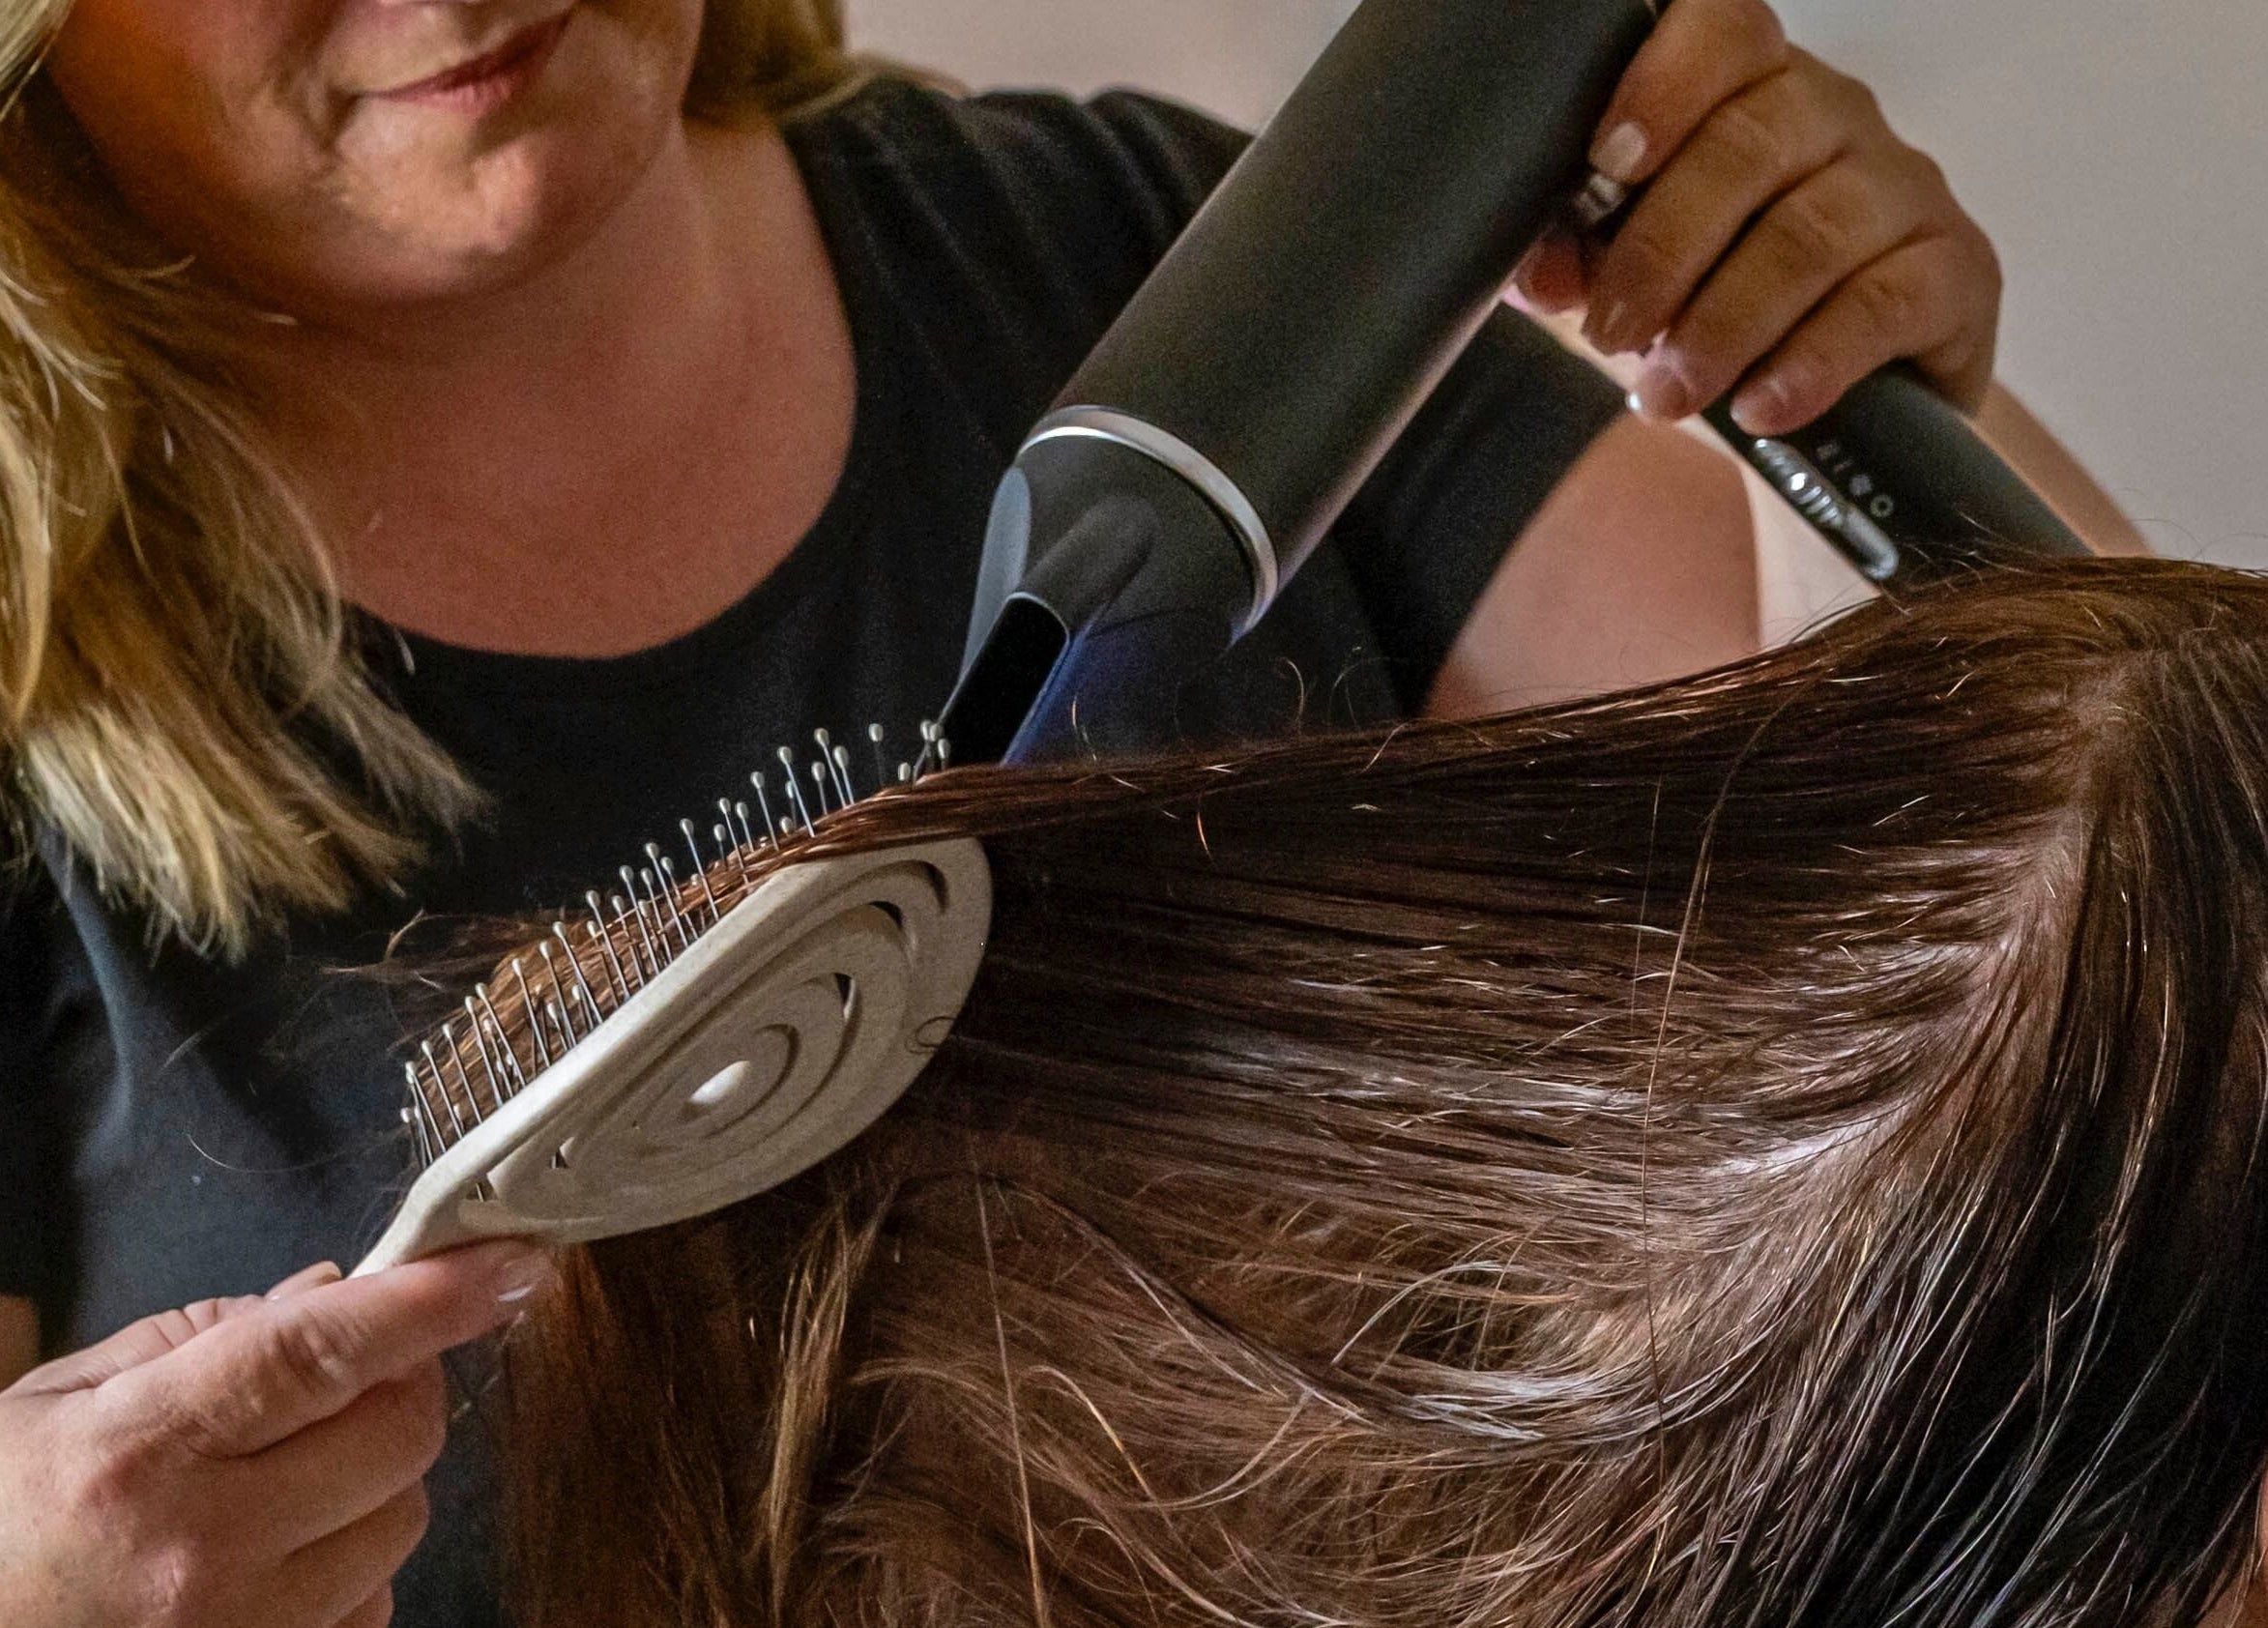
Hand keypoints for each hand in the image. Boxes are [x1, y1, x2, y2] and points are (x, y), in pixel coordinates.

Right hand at [0, 1241, 551, 1627]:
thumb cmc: (1, 1515)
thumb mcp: (65, 1397)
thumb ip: (209, 1331)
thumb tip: (338, 1288)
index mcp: (144, 1449)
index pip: (321, 1353)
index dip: (430, 1300)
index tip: (510, 1263)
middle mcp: (204, 1548)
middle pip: (398, 1435)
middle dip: (404, 1382)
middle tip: (361, 1368)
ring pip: (405, 1519)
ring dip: (379, 1476)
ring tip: (291, 1471)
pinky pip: (376, 1601)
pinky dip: (355, 1560)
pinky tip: (283, 1548)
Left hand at [1515, 0, 2002, 433]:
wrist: (1848, 418)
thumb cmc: (1727, 314)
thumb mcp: (1642, 281)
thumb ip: (1581, 259)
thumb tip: (1538, 275)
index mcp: (1752, 92)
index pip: (1726, 31)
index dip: (1667, 81)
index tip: (1607, 162)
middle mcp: (1836, 119)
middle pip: (1751, 146)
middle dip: (1663, 250)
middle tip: (1610, 333)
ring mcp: (1904, 189)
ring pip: (1809, 235)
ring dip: (1722, 325)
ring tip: (1666, 394)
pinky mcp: (1956, 271)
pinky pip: (1882, 305)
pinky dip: (1809, 364)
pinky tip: (1758, 409)